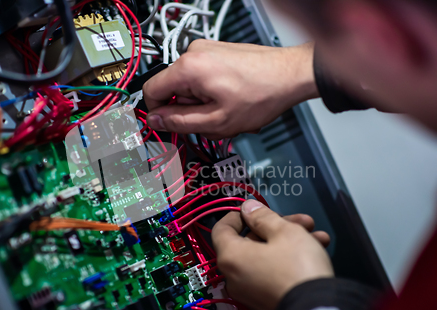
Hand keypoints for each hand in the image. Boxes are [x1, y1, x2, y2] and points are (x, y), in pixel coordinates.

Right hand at [143, 40, 318, 139]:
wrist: (291, 75)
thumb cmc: (262, 94)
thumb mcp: (216, 121)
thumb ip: (180, 123)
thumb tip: (155, 121)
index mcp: (188, 68)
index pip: (150, 91)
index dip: (158, 114)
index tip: (171, 126)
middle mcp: (193, 53)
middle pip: (173, 92)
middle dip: (191, 112)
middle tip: (215, 122)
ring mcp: (206, 51)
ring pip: (190, 89)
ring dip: (205, 106)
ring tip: (229, 112)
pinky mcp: (216, 53)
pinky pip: (203, 80)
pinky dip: (214, 95)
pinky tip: (232, 102)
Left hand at [212, 200, 333, 309]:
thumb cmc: (297, 269)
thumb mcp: (283, 231)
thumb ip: (263, 216)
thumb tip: (248, 208)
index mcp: (230, 257)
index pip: (222, 229)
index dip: (238, 214)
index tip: (254, 209)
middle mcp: (235, 276)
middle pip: (250, 241)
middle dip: (277, 226)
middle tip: (299, 221)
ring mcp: (250, 290)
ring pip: (265, 255)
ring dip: (289, 241)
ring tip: (315, 235)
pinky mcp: (267, 299)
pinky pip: (272, 272)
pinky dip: (288, 259)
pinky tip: (315, 250)